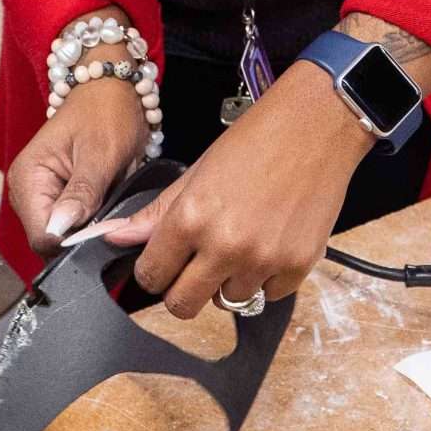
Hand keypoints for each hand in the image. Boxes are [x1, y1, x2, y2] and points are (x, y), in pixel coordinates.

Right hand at [9, 75, 150, 251]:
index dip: (73, 241)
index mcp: (27, 178)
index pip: (42, 236)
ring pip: (63, 236)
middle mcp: (26, 192)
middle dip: (83, 234)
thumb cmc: (106, 112)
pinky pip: (72, 225)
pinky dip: (91, 220)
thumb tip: (61, 229)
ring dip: (89, 227)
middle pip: (51, 241)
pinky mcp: (56, 198)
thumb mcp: (100, 151)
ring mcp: (40, 197)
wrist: (111, 90)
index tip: (104, 227)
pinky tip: (106, 202)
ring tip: (111, 201)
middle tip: (114, 212)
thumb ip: (82, 192)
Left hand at [102, 63, 370, 317]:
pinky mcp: (299, 266)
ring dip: (229, 280)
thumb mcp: (197, 172)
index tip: (163, 262)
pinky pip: (269, 295)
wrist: (317, 125)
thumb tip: (113, 236)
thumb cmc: (256, 140)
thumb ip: (156, 213)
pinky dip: (266, 278)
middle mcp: (225, 246)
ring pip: (228, 301)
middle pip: (183, 305)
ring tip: (242, 242)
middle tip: (196, 265)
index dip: (153, 270)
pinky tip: (271, 242)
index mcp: (191, 218)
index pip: (151, 276)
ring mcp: (264, 260)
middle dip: (182, 290)